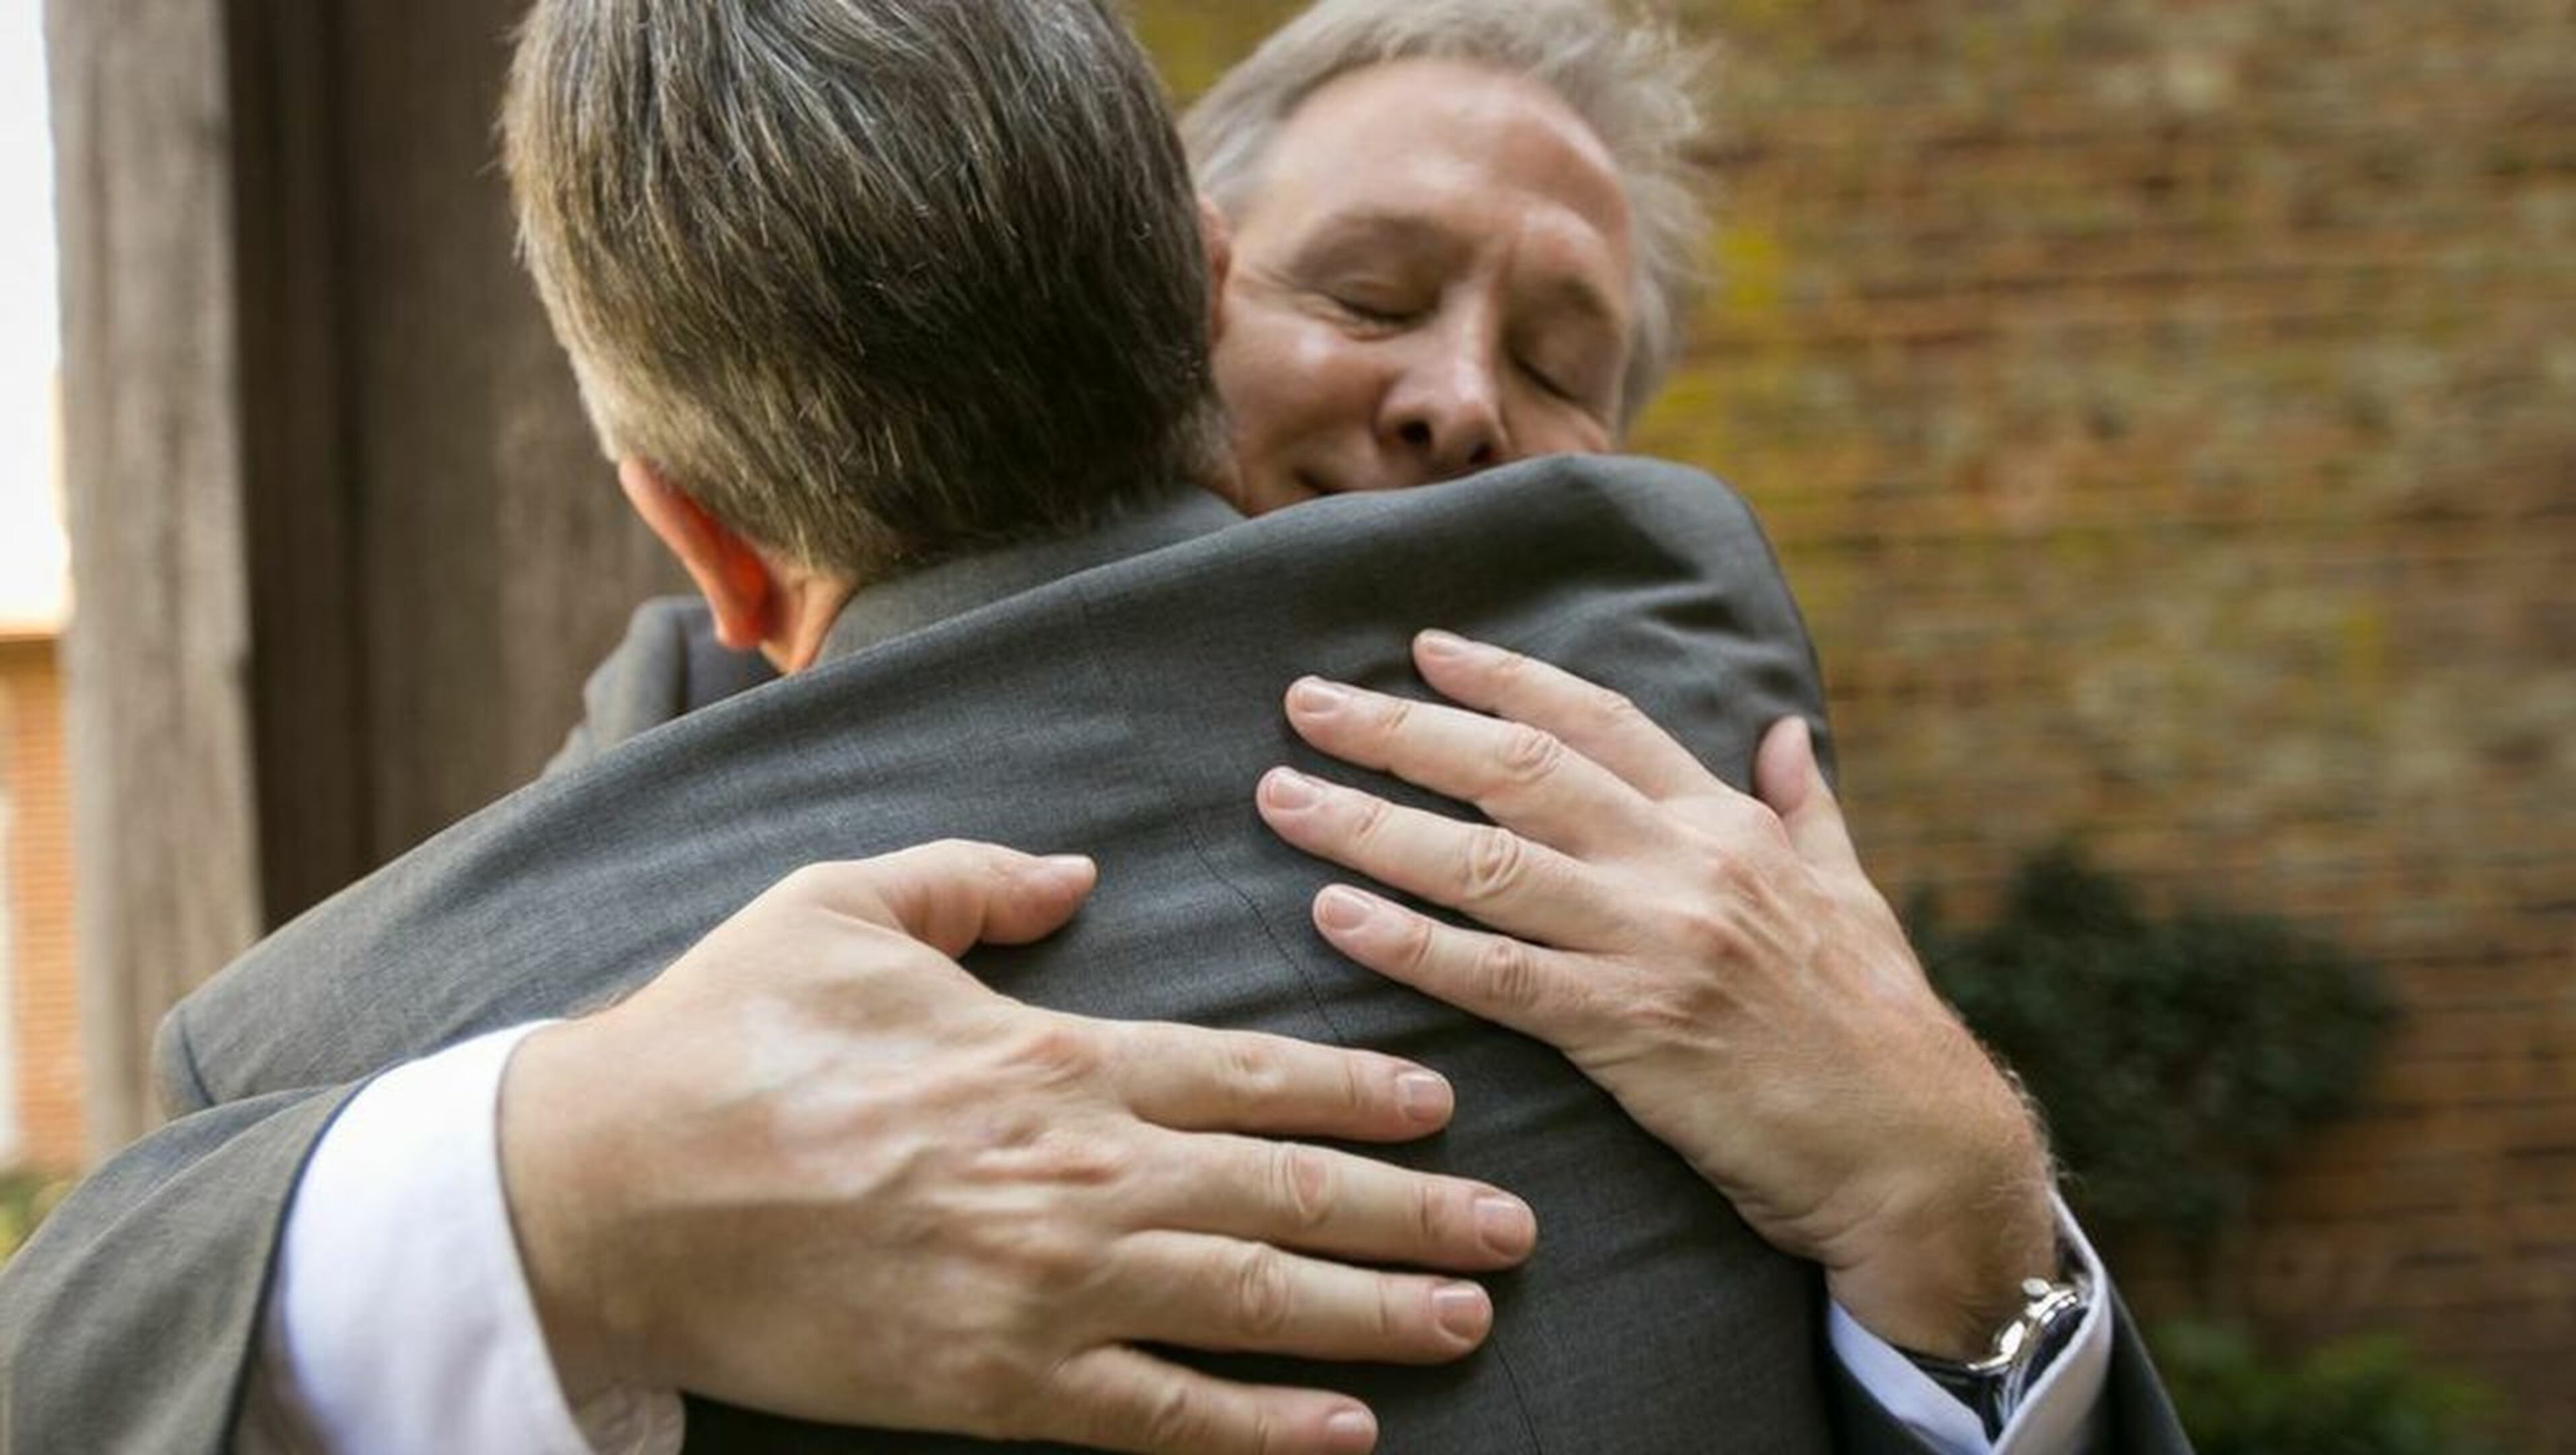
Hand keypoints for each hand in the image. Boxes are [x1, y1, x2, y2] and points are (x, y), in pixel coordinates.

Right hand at [500, 841, 1536, 1454]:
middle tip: (1516, 1231)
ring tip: (1472, 1319)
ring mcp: (1045, 1290)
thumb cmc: (724, 1037)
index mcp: (1052, 1056)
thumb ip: (975, 880)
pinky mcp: (995, 1388)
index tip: (1444, 1107)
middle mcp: (1078, 1174)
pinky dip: (1259, 1433)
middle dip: (1416, 1213)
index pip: (1249, 1074)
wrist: (606, 1190)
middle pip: (1287, 1194)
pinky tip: (1342, 1437)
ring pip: (1254, 1306)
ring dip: (1376, 1315)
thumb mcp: (842, 904)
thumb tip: (1074, 872)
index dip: (1358, 1094)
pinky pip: (1158, 1420)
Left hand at [1255, 632, 2053, 1358]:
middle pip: (1516, 770)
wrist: (1917, 1147)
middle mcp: (1681, 864)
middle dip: (1401, 730)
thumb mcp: (1849, 890)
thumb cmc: (1878, 1022)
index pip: (1597, 720)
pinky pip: (1495, 975)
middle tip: (1307, 703)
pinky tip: (1336, 913)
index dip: (1504, 679)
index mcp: (1725, 823)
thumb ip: (1806, 805)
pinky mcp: (1630, 1031)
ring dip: (1371, 824)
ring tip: (1284, 797)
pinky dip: (1409, 941)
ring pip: (1485, 862)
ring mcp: (1653, 944)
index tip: (1424, 650)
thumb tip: (1787, 729)